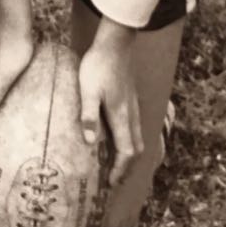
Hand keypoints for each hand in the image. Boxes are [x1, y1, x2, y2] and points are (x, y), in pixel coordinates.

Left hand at [78, 17, 142, 186]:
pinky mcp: (130, 98)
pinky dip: (129, 140)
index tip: (110, 183)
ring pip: (137, 137)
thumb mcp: (88, 90)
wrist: (115, 43)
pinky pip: (134, 127)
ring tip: (115, 163)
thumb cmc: (99, 65)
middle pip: (136, 148)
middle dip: (127, 167)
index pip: (127, 151)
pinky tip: (117, 137)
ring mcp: (132, 106)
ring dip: (128, 154)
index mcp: (121, 116)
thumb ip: (89, 115)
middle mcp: (130, 114)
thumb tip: (91, 143)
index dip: (120, 170)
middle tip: (113, 179)